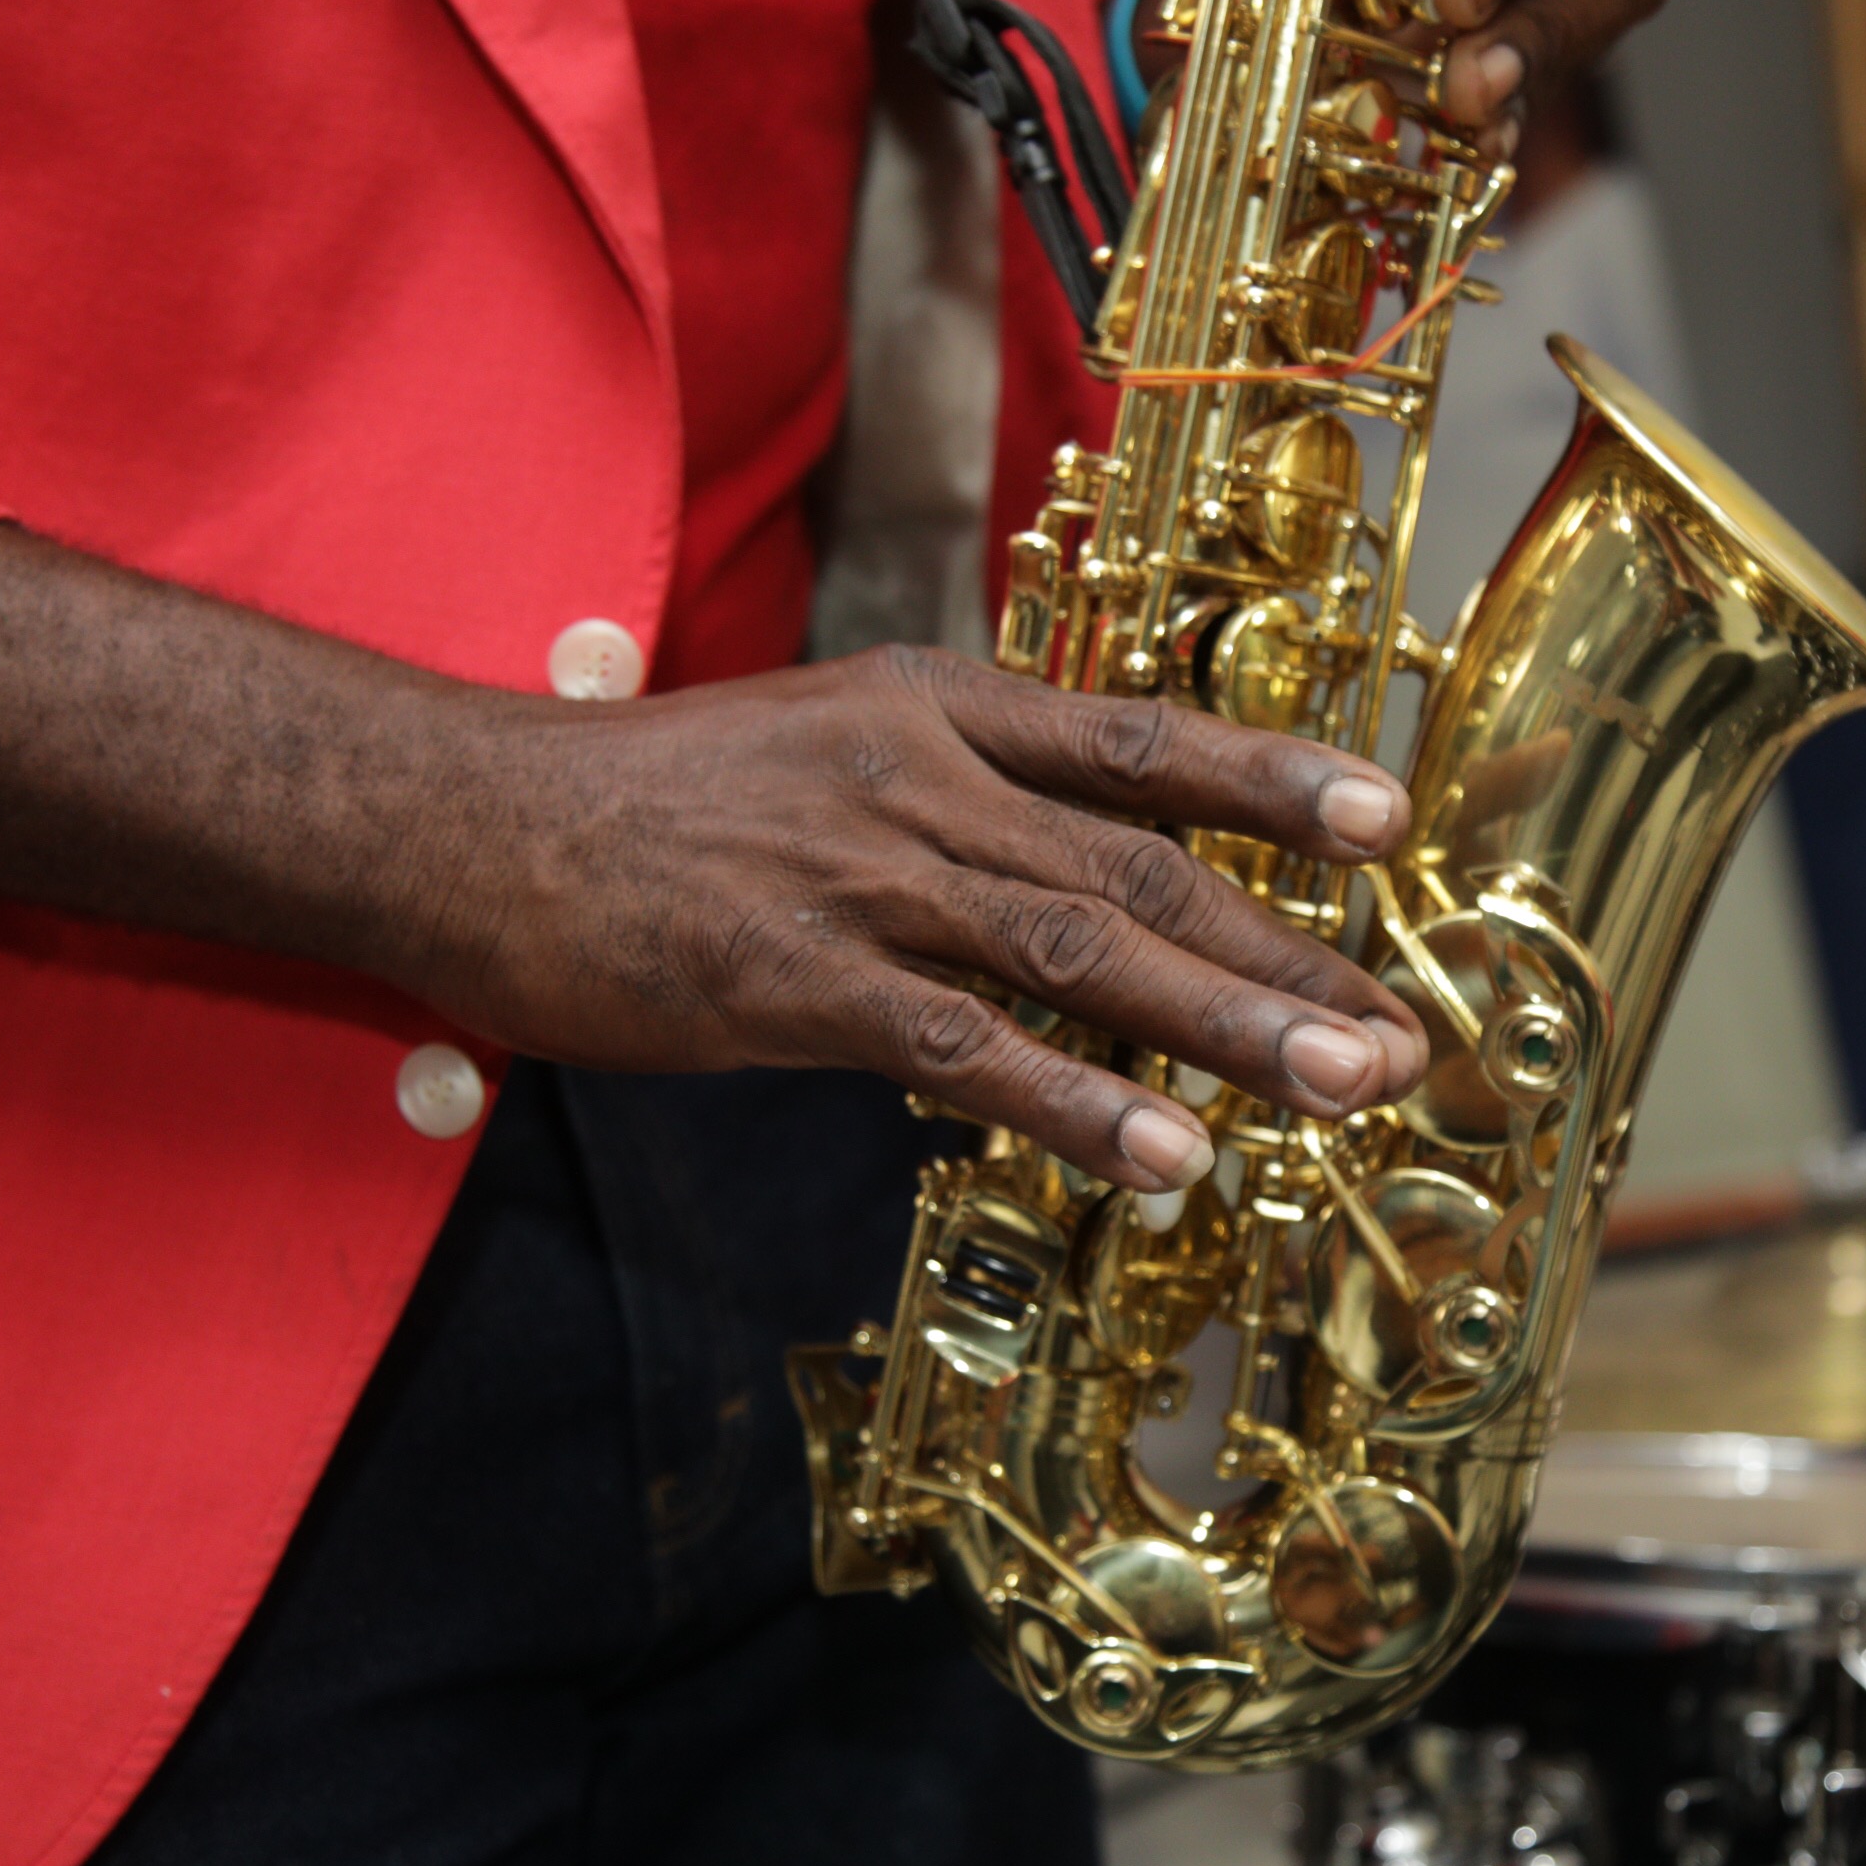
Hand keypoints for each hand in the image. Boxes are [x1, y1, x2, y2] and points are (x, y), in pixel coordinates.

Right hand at [428, 646, 1428, 1193]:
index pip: (1137, 740)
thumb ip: (948, 798)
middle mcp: (919, 779)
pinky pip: (964, 1050)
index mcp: (931, 707)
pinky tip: (1163, 1158)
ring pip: (1081, 953)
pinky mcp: (793, 984)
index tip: (1386, 822)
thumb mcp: (820, 745)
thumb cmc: (647, 801)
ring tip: (1339, 1086)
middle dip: (1287, 953)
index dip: (1270, 780)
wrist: (468, 823)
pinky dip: (1075, 1105)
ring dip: (1225, 1027)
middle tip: (1398, 1033)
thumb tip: (1069, 881)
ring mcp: (859, 878)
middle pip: (1140, 867)